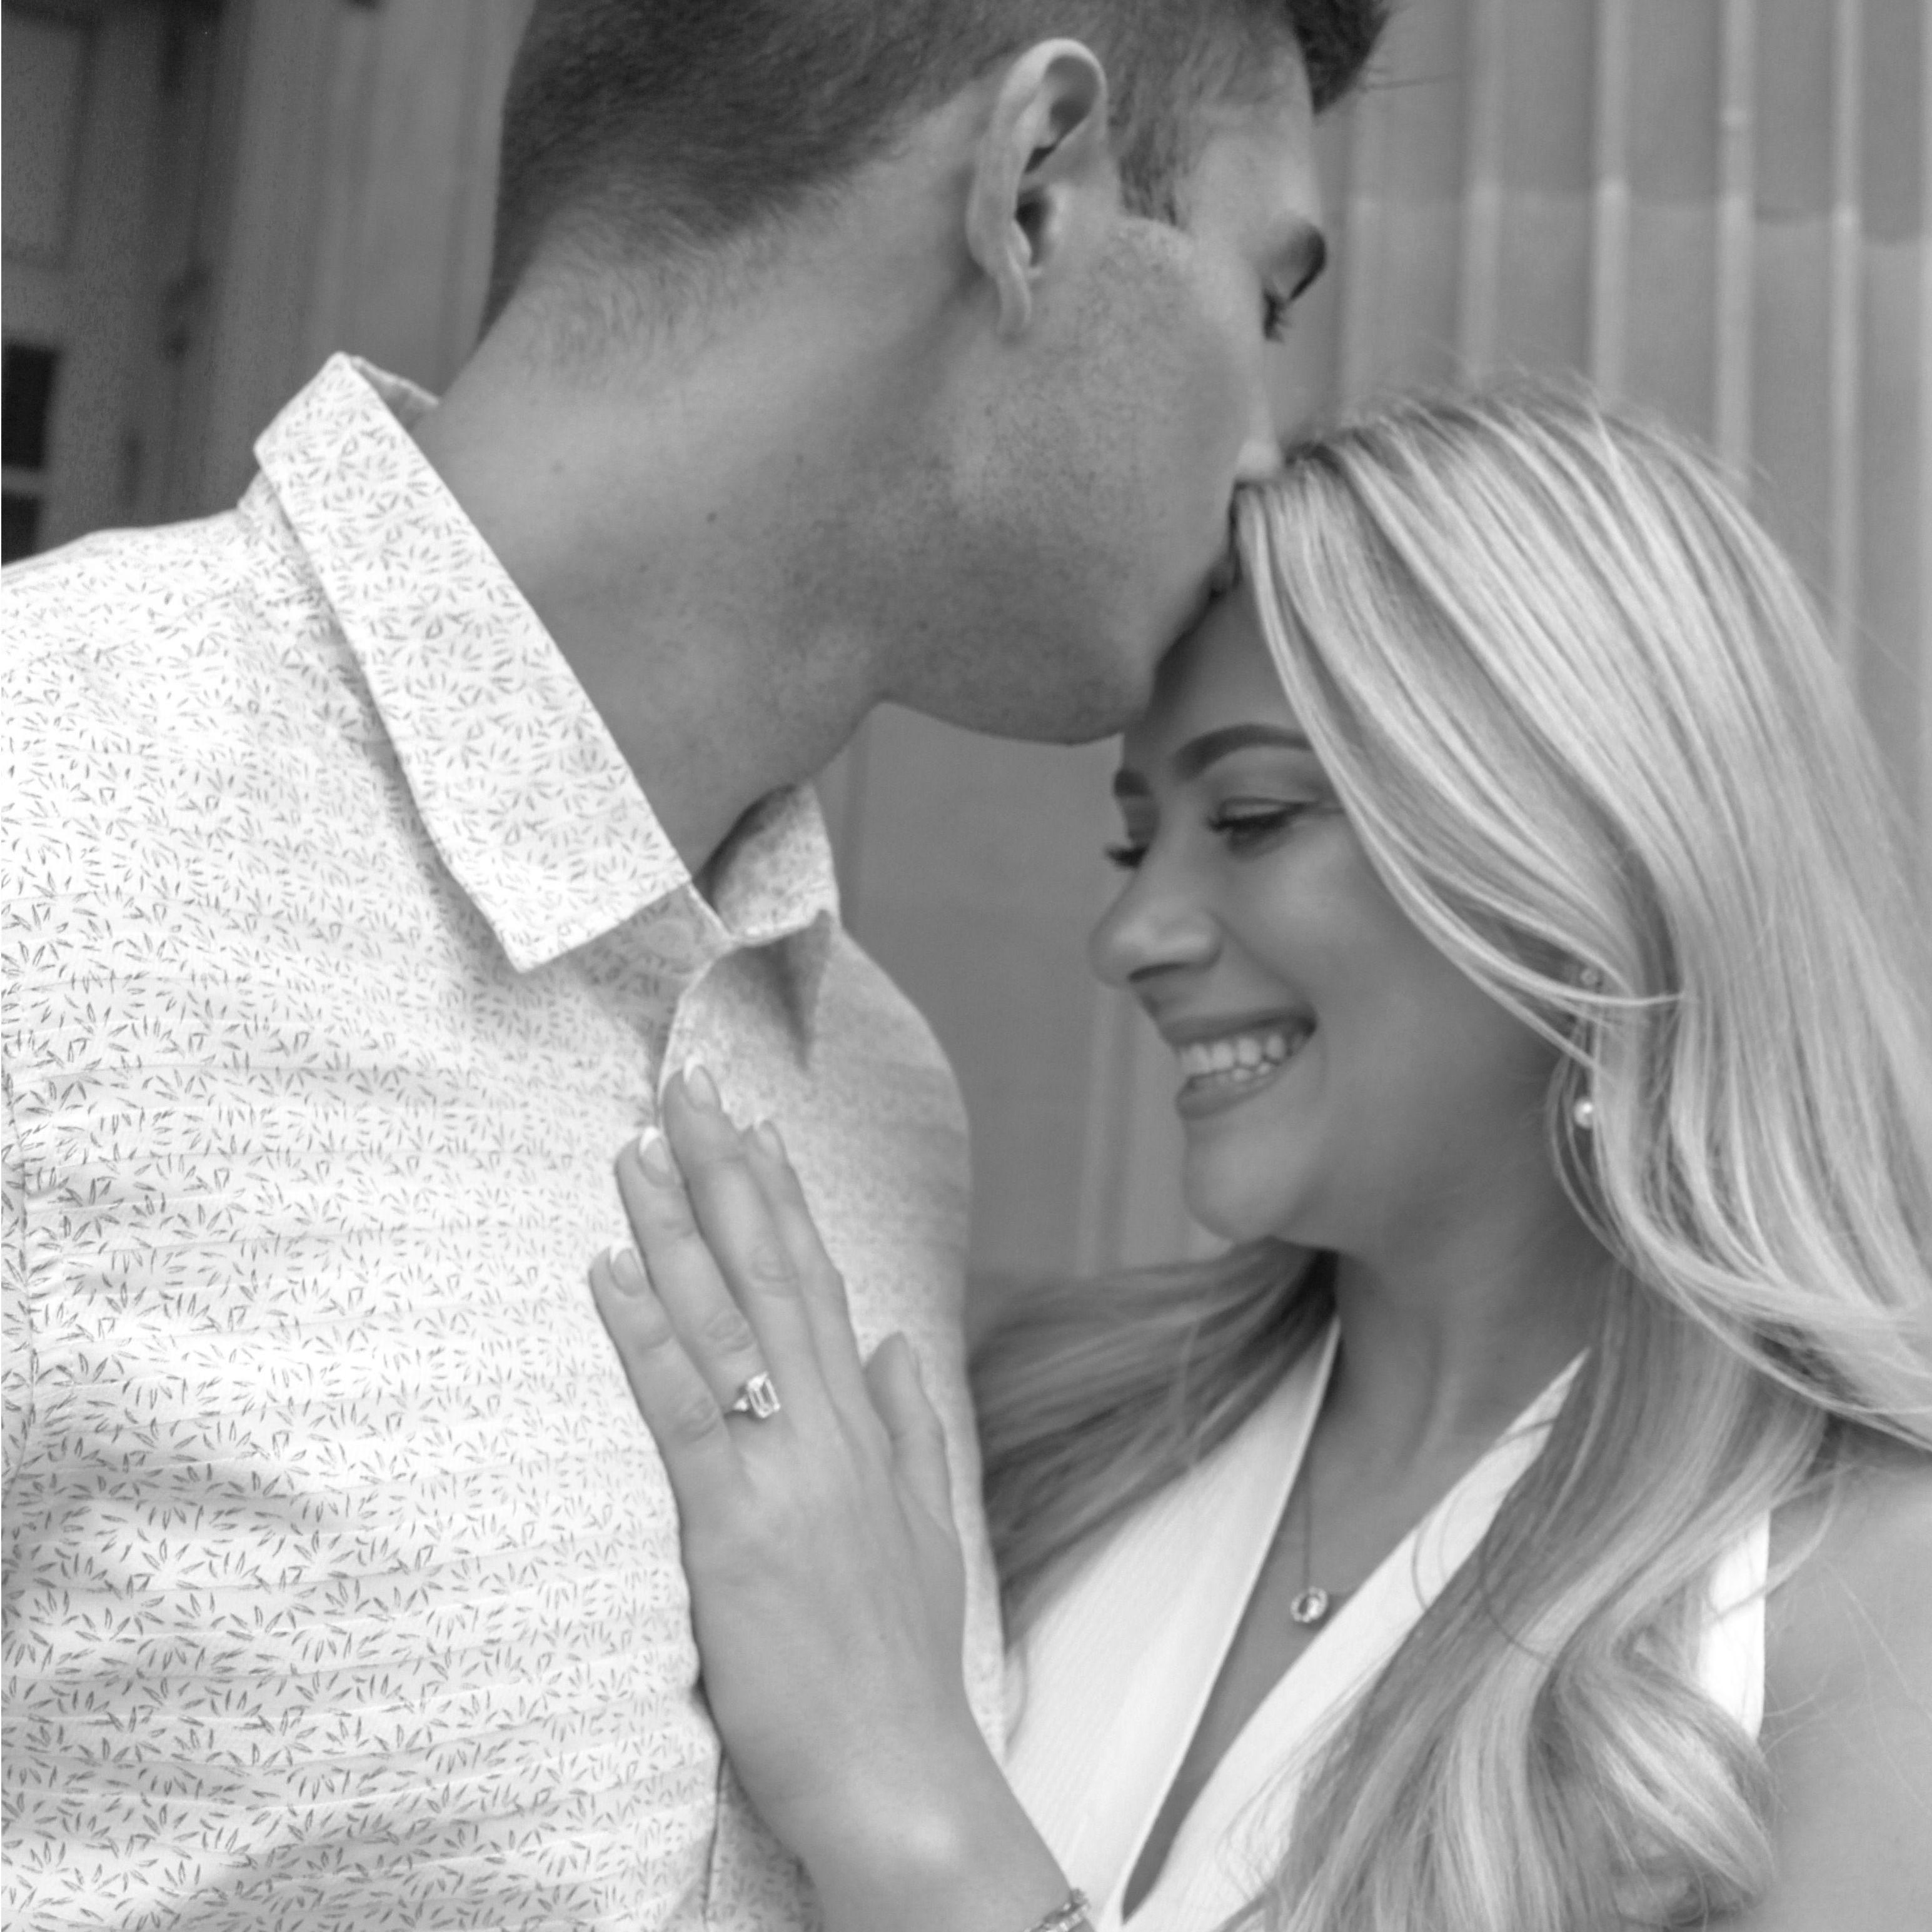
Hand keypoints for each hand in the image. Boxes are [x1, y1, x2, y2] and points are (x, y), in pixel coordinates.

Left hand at [588, 1068, 1068, 1931]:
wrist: (904, 1780)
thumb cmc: (903, 1669)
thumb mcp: (928, 1534)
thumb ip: (915, 1428)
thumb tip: (898, 1344)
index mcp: (866, 1429)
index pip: (821, 1285)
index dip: (786, 1200)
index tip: (758, 1127)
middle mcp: (829, 1430)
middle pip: (773, 1275)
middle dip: (728, 1174)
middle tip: (689, 1087)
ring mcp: (786, 1472)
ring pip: (727, 1321)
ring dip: (678, 1226)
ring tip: (639, 1147)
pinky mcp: (734, 1526)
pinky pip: (686, 1410)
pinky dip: (645, 1333)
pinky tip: (609, 1269)